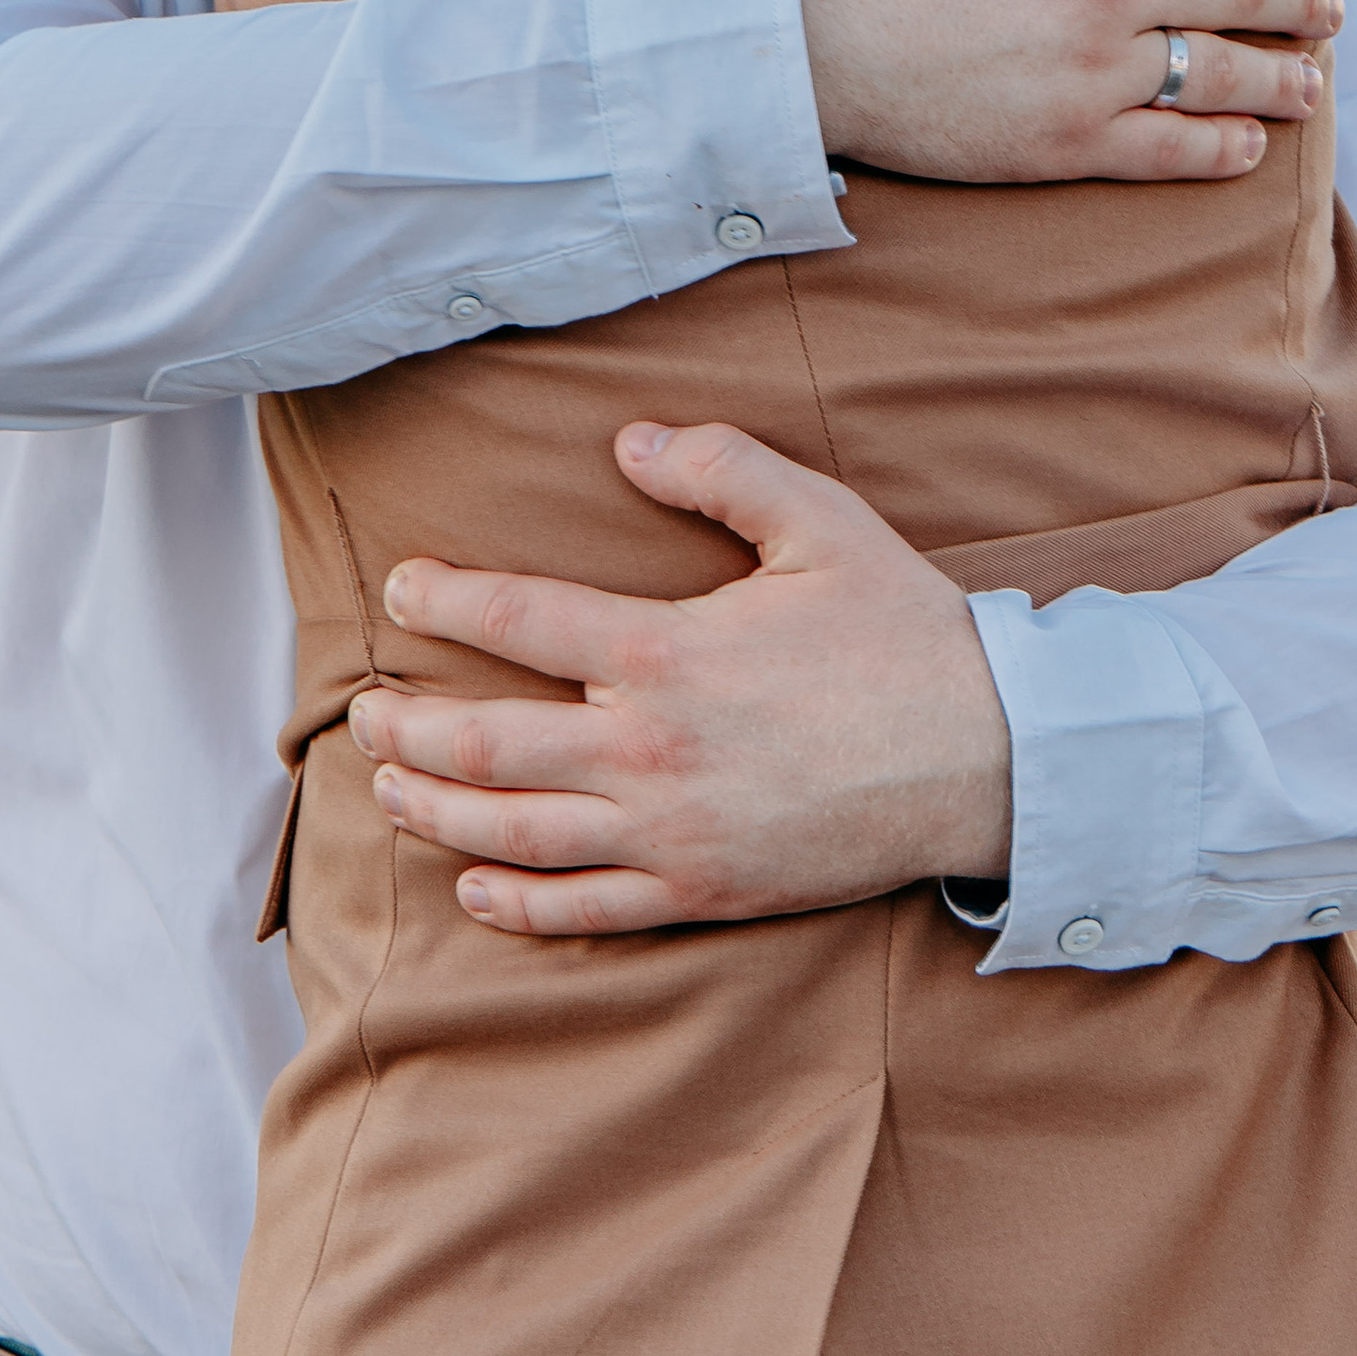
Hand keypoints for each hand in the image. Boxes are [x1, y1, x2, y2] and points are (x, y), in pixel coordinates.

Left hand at [349, 421, 1009, 935]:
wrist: (992, 759)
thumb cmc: (906, 636)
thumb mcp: (822, 523)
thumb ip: (722, 469)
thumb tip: (629, 445)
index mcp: (666, 651)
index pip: (519, 618)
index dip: (445, 599)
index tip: (403, 588)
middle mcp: (649, 749)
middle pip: (486, 743)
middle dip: (408, 728)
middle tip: (364, 713)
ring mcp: (670, 832)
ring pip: (514, 834)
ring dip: (434, 812)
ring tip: (387, 788)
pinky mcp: (704, 891)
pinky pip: (585, 909)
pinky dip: (515, 905)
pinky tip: (472, 890)